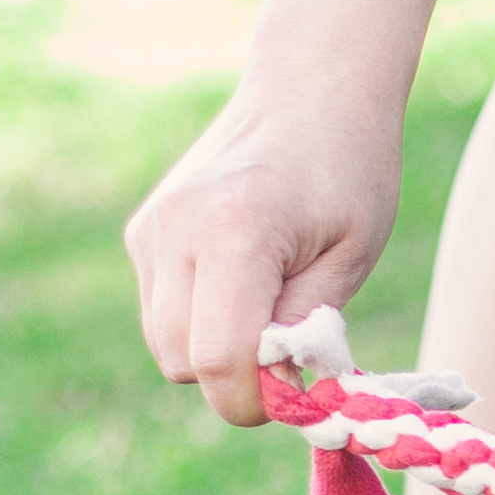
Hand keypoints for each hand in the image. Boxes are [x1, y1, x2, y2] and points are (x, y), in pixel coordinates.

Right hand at [125, 94, 401, 424]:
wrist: (308, 95)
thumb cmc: (349, 172)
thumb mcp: (352, 256)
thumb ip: (309, 328)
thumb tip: (277, 390)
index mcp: (233, 232)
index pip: (217, 358)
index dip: (255, 399)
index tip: (300, 395)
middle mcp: (175, 231)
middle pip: (181, 361)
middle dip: (237, 379)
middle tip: (296, 356)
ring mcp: (150, 231)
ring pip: (165, 344)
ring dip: (217, 352)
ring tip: (275, 312)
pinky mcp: (142, 233)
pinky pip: (163, 312)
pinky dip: (202, 322)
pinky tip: (247, 286)